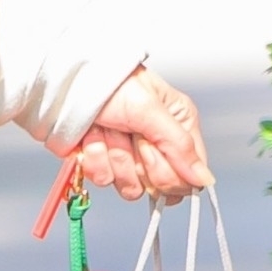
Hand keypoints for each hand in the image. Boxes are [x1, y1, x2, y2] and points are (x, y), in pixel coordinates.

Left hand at [70, 68, 212, 204]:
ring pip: (131, 187)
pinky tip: (90, 138)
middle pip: (161, 186)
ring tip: (106, 130)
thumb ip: (179, 146)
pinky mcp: (104, 164)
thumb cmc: (110, 83)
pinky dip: (93, 158)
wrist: (67, 84)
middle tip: (130, 134)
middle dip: (139, 160)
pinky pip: (104, 180)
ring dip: (113, 156)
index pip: (190, 174)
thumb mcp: (150, 109)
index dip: (171, 169)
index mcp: (178, 126)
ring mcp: (129, 158)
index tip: (153, 146)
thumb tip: (204, 180)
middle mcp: (157, 145)